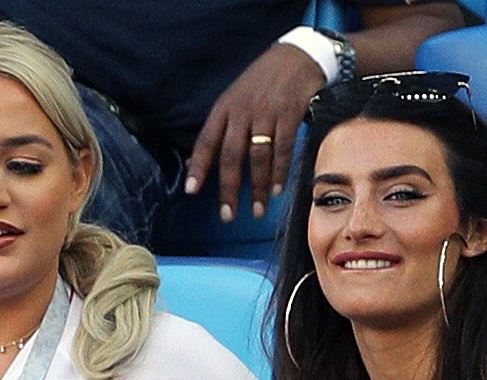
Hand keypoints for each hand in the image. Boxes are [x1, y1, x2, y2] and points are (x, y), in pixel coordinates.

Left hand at [184, 43, 322, 221]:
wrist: (295, 57)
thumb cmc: (260, 84)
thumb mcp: (232, 101)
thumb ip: (216, 134)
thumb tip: (193, 165)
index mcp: (224, 109)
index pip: (206, 141)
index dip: (198, 167)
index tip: (191, 190)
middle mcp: (242, 112)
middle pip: (231, 155)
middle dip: (229, 189)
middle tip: (228, 215)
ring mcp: (266, 113)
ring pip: (259, 157)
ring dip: (259, 187)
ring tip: (258, 210)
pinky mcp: (289, 115)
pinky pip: (284, 148)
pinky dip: (281, 172)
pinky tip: (278, 190)